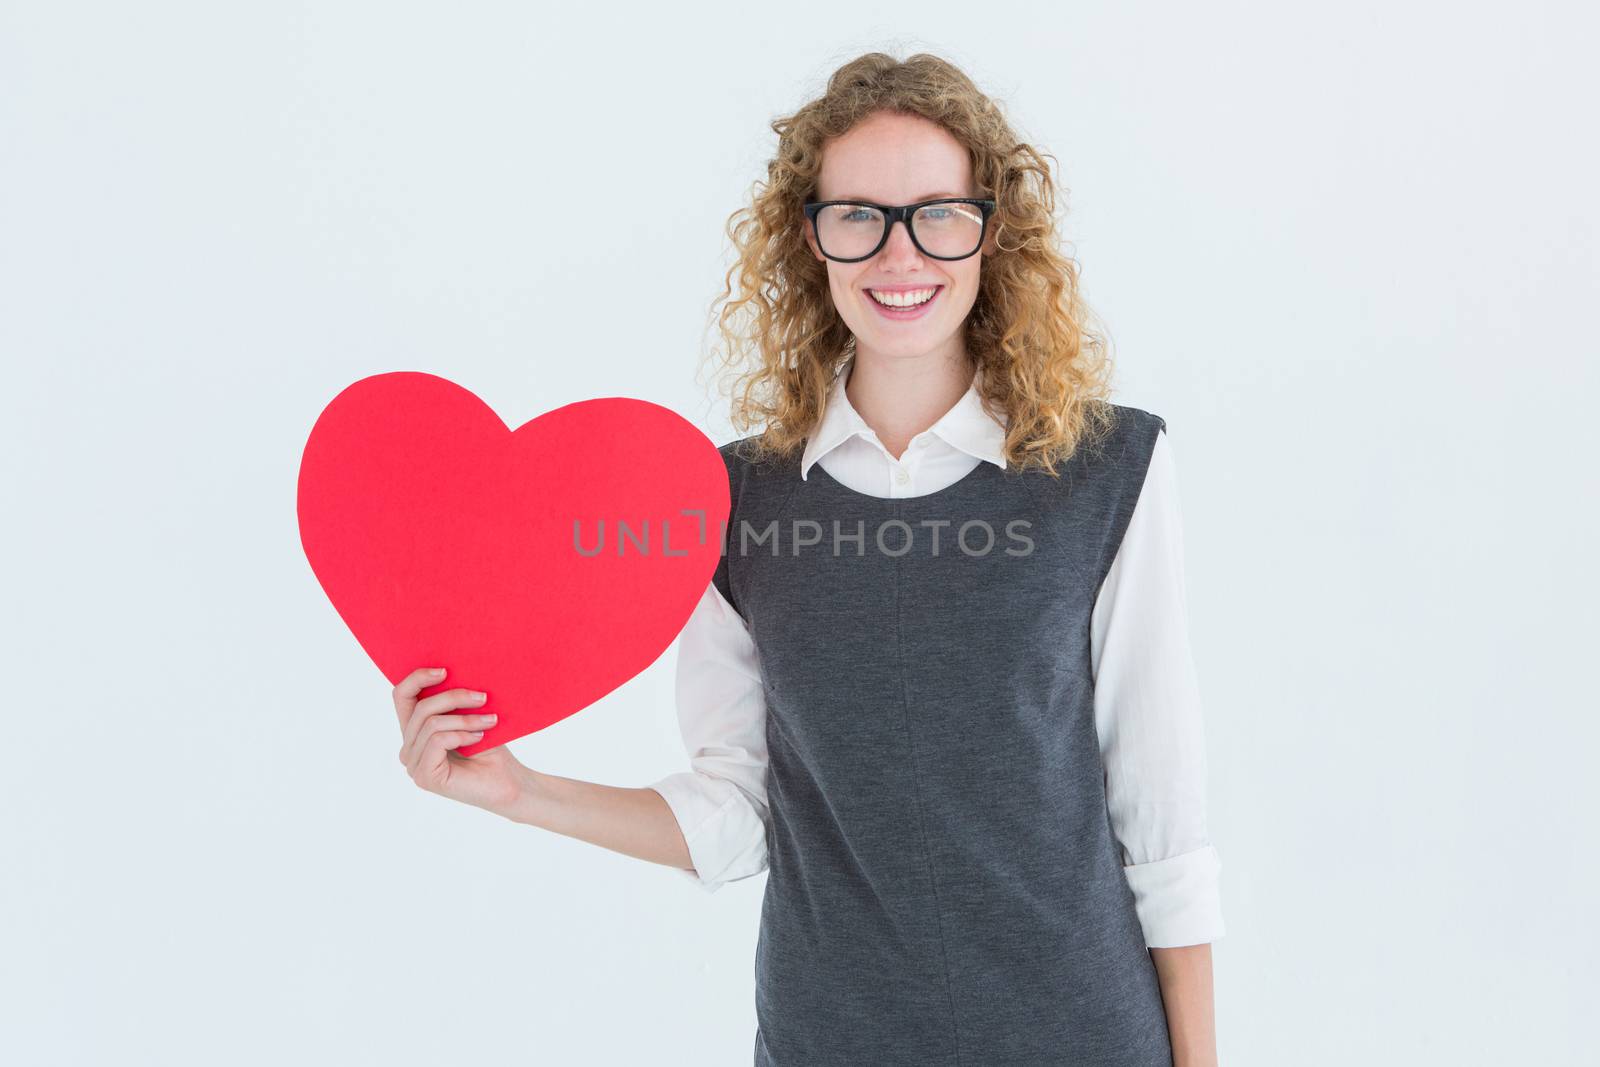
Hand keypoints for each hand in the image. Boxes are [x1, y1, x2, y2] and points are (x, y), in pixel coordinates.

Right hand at [394, 666, 527, 813]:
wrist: (509, 783)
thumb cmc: (491, 750)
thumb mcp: (468, 716)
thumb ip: (451, 701)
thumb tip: (447, 670)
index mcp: (415, 732)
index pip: (401, 696)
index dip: (417, 678)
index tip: (445, 671)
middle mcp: (408, 749)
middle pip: (420, 708)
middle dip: (454, 697)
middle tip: (483, 697)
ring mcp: (414, 765)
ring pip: (431, 723)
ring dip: (465, 718)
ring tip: (490, 721)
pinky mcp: (425, 777)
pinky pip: (437, 740)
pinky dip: (461, 734)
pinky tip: (479, 738)